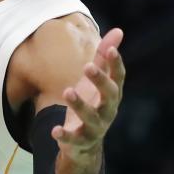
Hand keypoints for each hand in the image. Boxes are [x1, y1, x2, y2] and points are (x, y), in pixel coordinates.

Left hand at [54, 28, 125, 169]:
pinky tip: (55, 130)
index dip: (116, 64)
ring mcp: (96, 127)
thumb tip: (118, 31)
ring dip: (80, 105)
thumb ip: (103, 58)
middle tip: (87, 66)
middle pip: (110, 95)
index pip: (119, 78)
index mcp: (112, 94)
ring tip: (67, 91)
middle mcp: (108, 110)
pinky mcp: (80, 141)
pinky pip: (74, 139)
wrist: (85, 143)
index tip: (110, 49)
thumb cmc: (92, 103)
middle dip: (100, 81)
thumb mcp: (96, 81)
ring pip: (92, 117)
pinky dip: (65, 135)